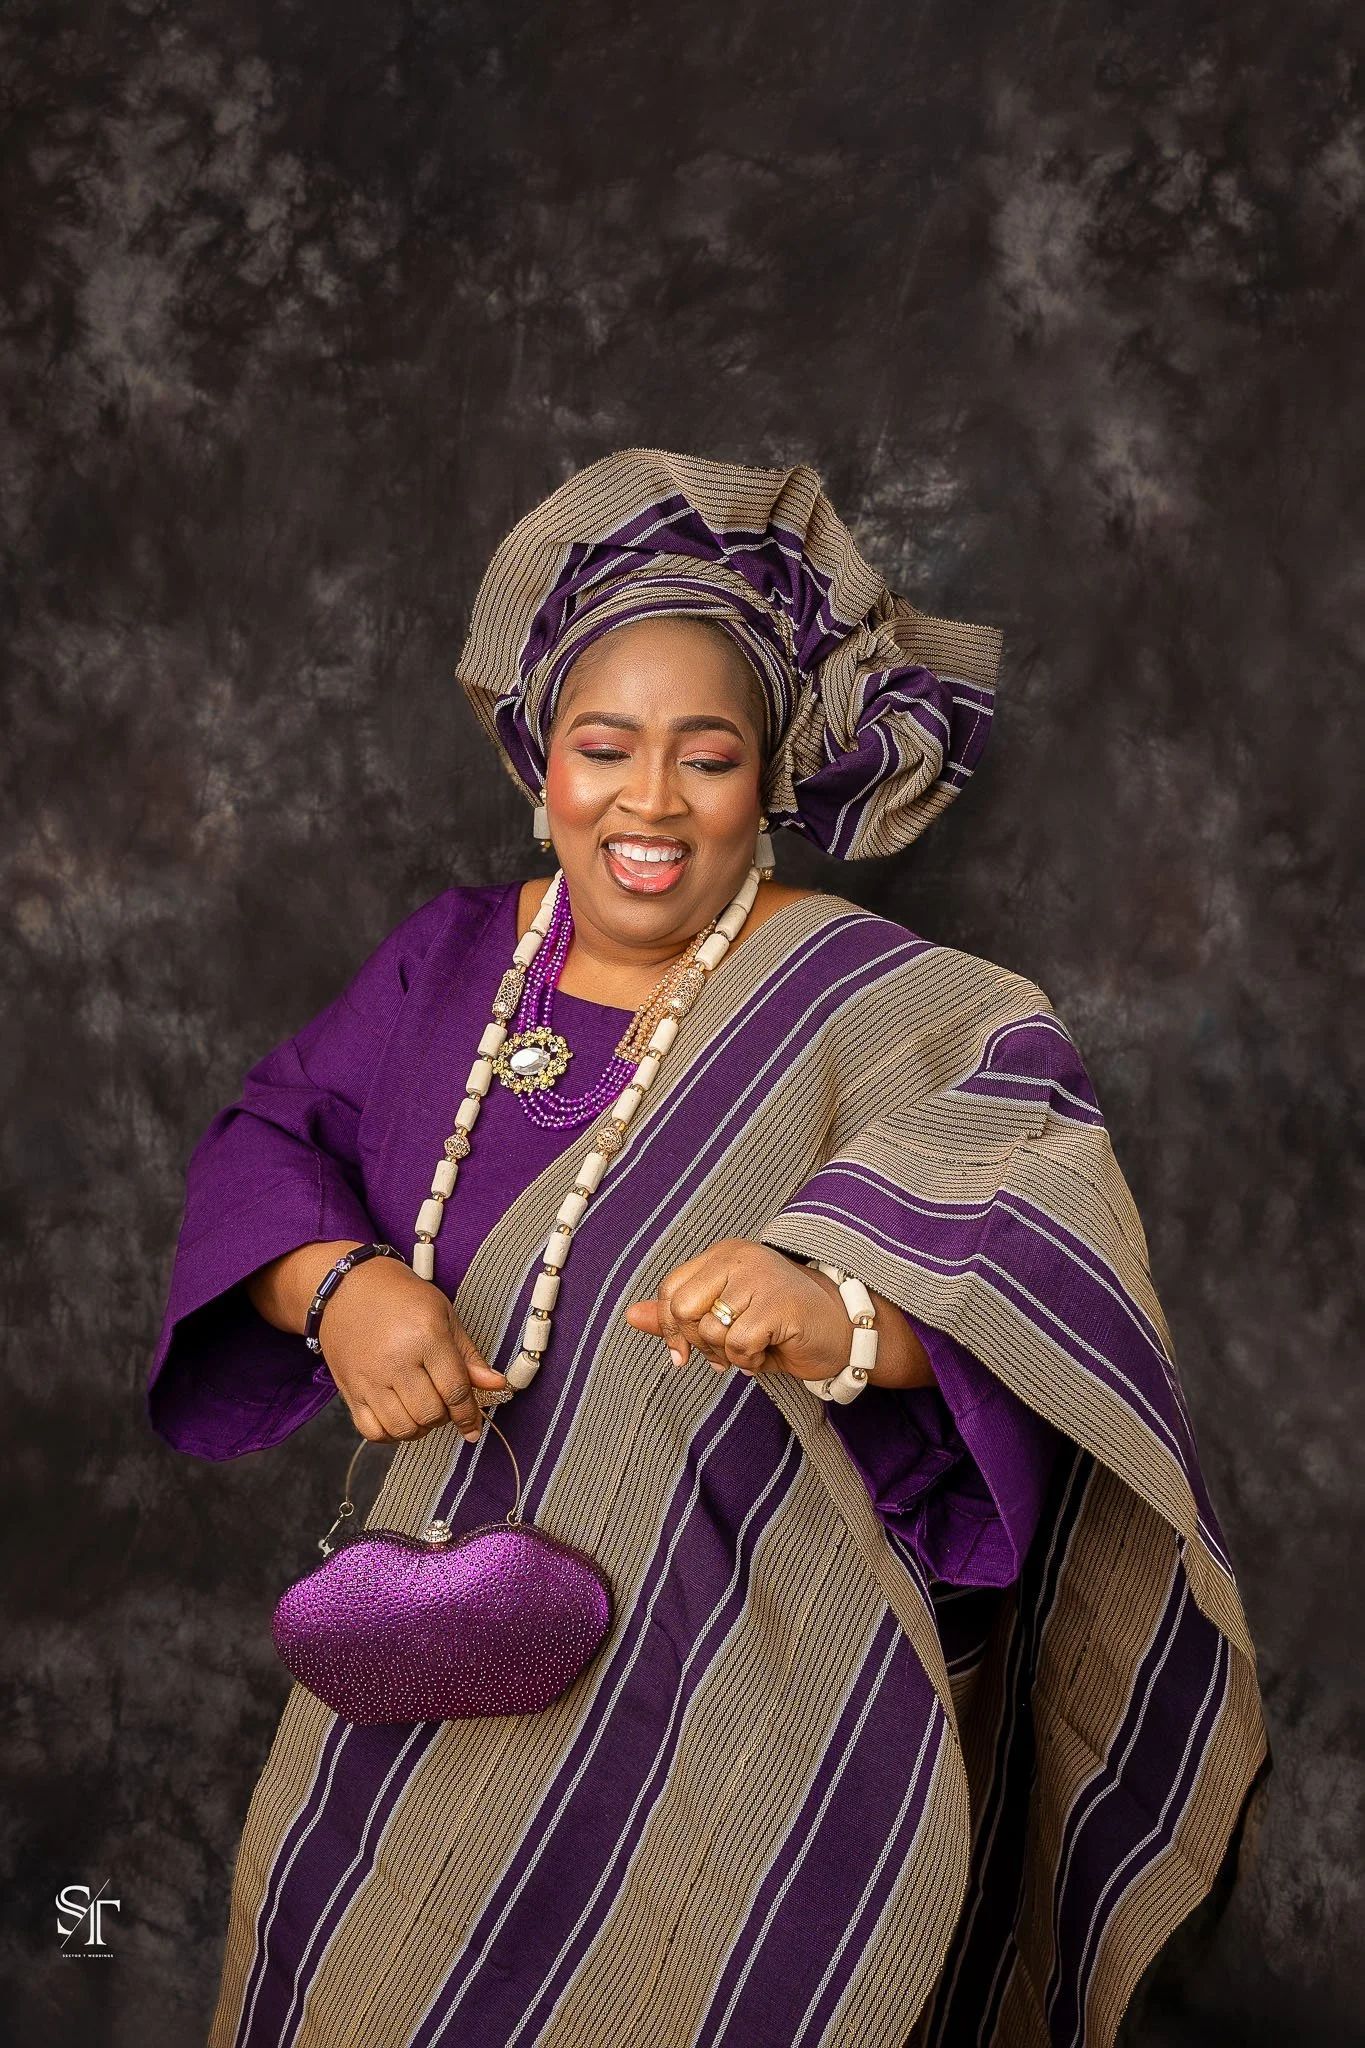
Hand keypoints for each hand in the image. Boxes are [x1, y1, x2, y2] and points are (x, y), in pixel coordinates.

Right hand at [246, 1241, 506, 1442]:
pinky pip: (373, 1431)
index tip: (472, 1425)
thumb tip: (496, 1384)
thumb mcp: (444, 1315)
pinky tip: (399, 1416)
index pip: (455, 1390)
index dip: (468, 1414)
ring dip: (420, 1428)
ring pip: (403, 1428)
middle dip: (445, 1418)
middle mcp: (396, 1361)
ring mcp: (369, 1378)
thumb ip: (469, 1355)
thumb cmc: (401, 1298)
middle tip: (445, 1406)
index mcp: (426, 1336)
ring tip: (423, 1411)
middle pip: (430, 1413)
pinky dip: (390, 1434)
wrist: (348, 1287)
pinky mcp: (349, 1390)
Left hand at [623, 1237, 933, 1388]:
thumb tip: (631, 1316)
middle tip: (726, 1350)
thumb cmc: (781, 1323)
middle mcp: (739, 1258)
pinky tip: (767, 1353)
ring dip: (728, 1355)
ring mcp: (761, 1277)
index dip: (671, 1327)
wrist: (842, 1329)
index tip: (684, 1352)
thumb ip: (678, 1316)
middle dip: (699, 1341)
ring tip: (753, 1349)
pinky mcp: (780, 1304)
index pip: (671, 1290)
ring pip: (711, 1330)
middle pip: (684, 1308)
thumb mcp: (725, 1318)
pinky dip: (748, 1361)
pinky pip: (738, 1344)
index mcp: (723, 1255)